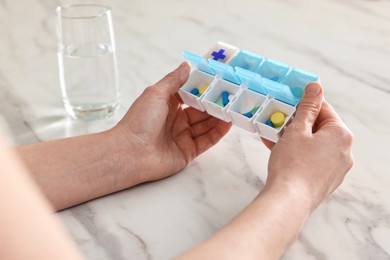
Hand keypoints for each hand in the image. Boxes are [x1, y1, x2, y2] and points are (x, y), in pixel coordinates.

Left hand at [111, 62, 231, 182]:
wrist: (131, 153)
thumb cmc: (139, 120)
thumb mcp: (156, 93)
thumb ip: (174, 80)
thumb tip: (187, 65)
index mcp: (167, 105)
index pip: (190, 95)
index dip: (204, 88)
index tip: (220, 80)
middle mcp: (176, 120)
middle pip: (201, 110)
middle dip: (216, 103)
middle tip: (233, 95)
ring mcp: (183, 136)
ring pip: (206, 125)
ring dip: (220, 117)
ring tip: (235, 108)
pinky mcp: (188, 152)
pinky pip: (207, 140)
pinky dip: (218, 132)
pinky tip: (228, 123)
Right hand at [264, 82, 353, 210]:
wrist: (288, 200)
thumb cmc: (292, 165)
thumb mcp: (297, 129)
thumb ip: (307, 107)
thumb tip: (316, 87)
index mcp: (341, 135)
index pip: (324, 109)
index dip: (304, 103)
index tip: (290, 100)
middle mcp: (344, 151)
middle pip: (319, 128)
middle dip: (296, 122)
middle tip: (278, 119)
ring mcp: (335, 168)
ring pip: (313, 144)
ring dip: (294, 137)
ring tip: (273, 134)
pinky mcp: (324, 179)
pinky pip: (311, 159)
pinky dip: (297, 152)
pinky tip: (277, 149)